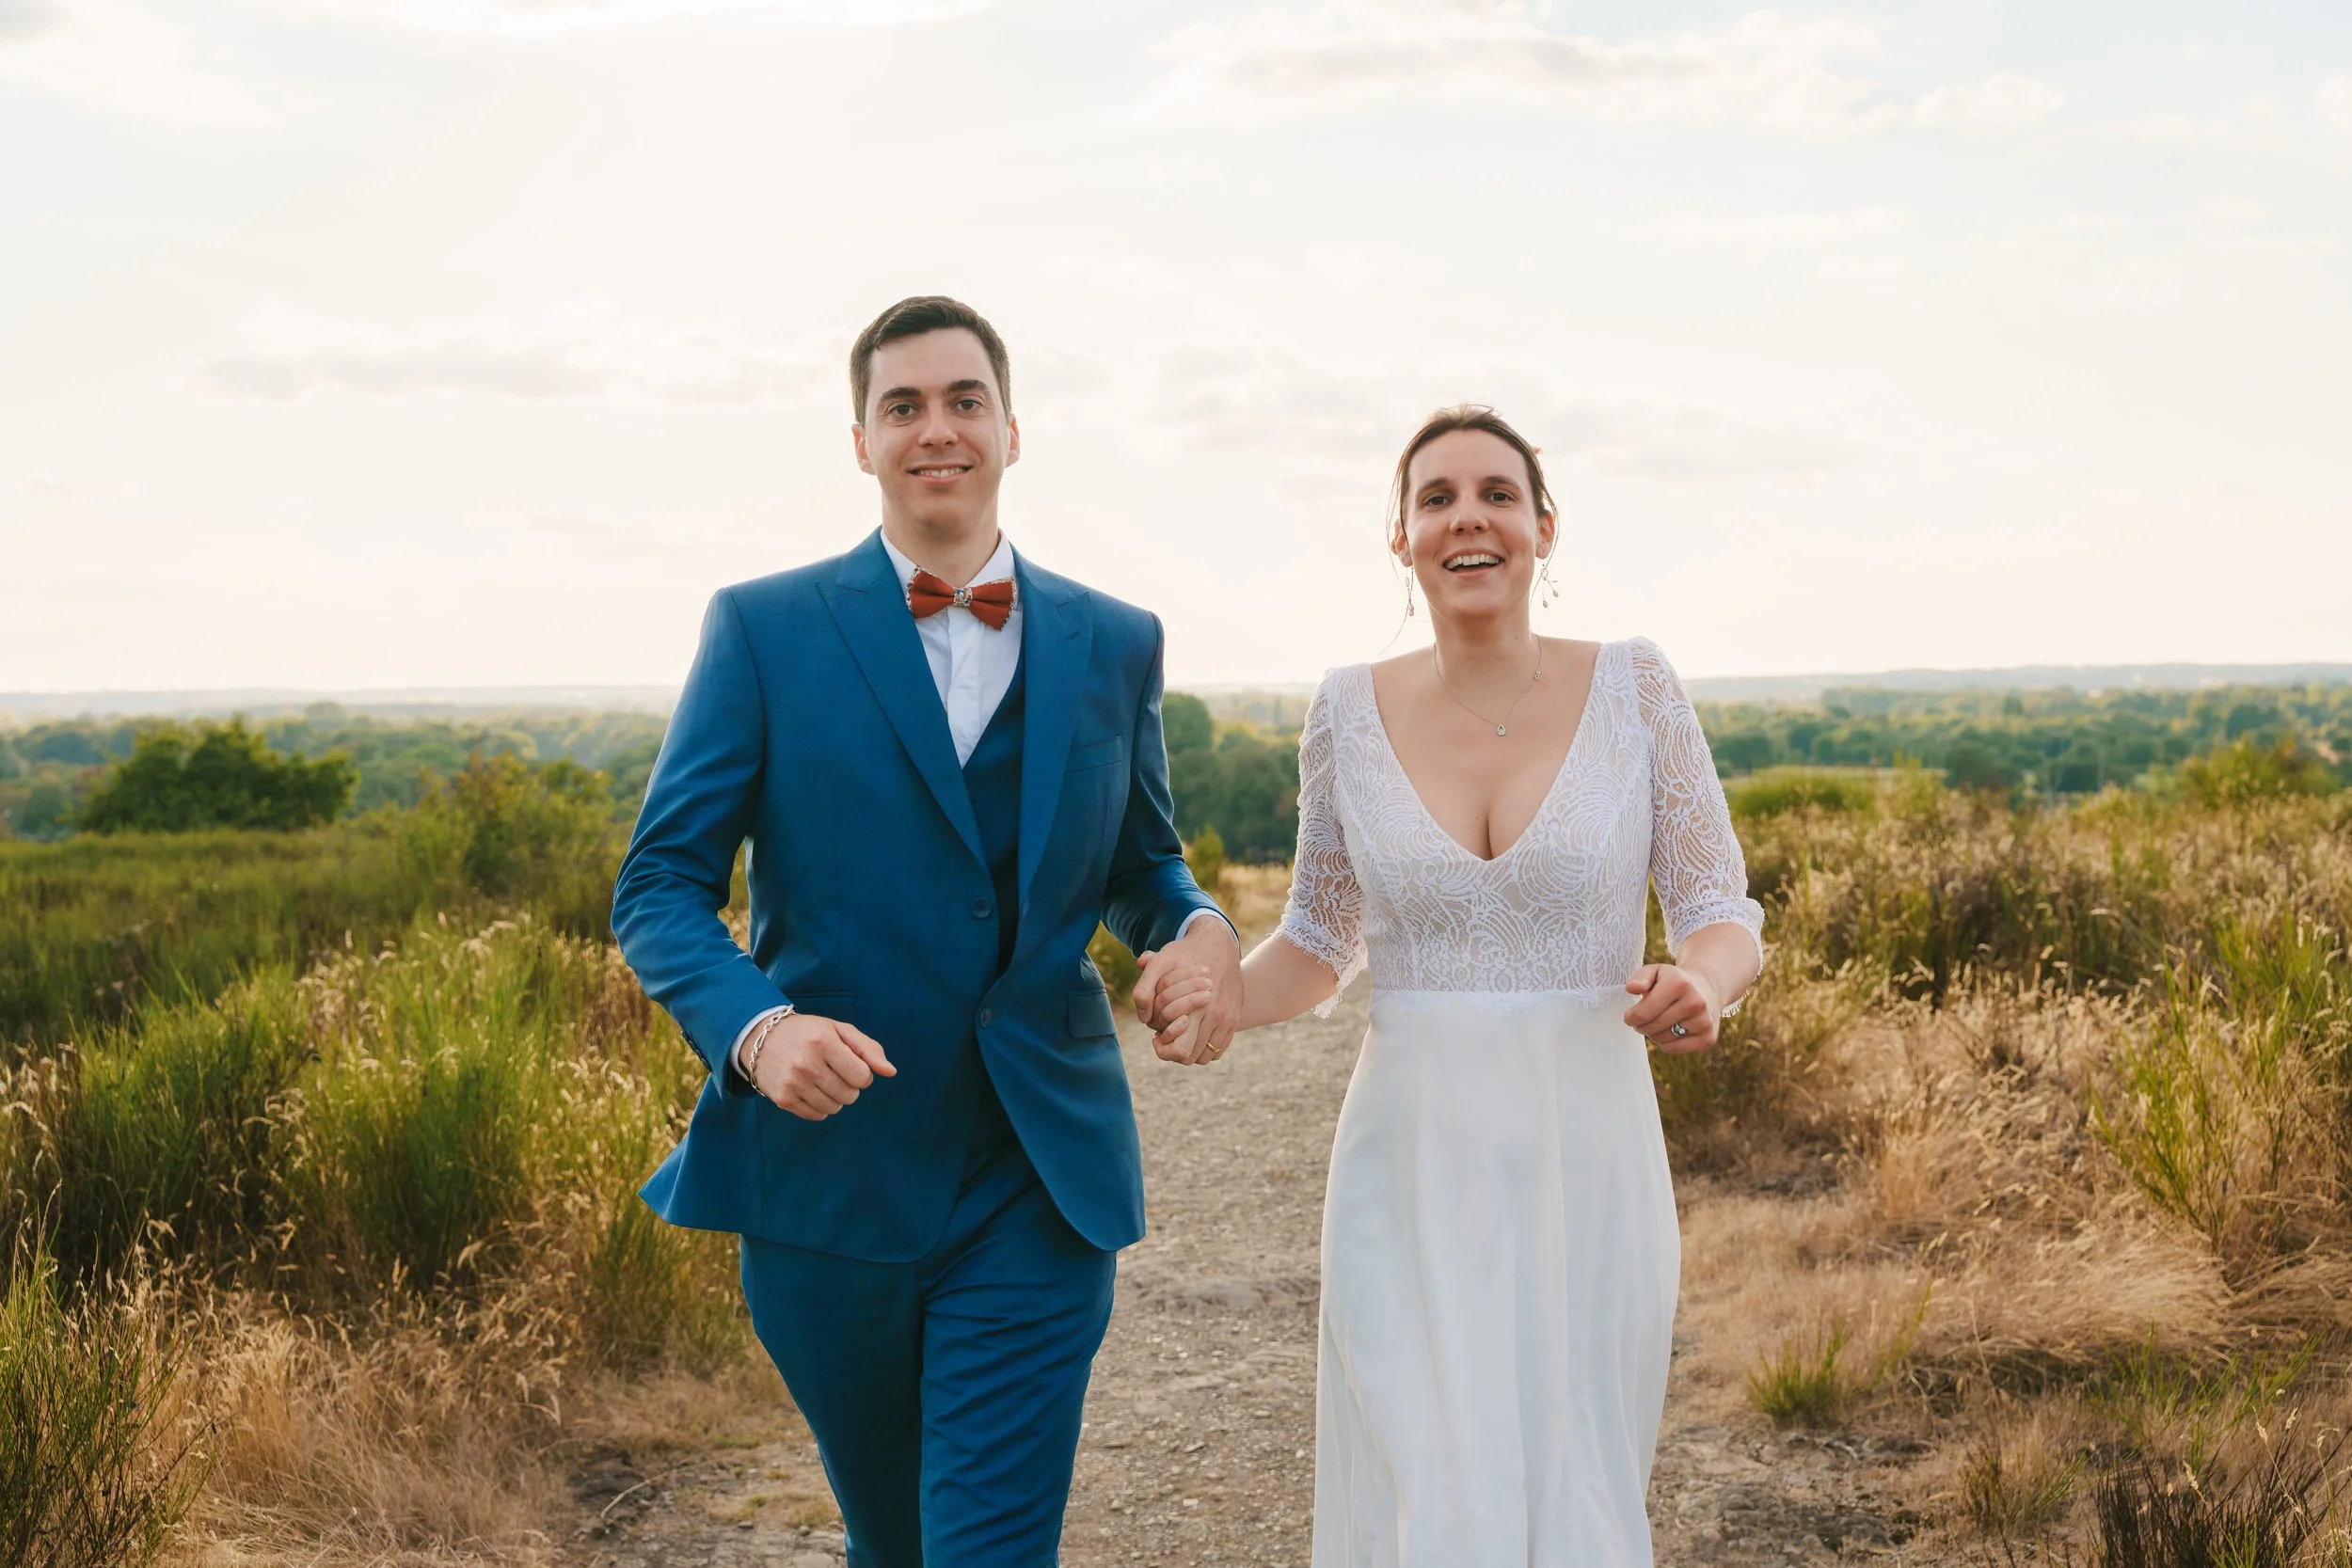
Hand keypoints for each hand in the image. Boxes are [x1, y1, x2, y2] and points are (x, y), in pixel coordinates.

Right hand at [749, 1012, 895, 1119]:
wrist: (762, 1038)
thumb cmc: (809, 1033)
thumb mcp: (840, 1030)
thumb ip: (869, 1049)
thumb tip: (891, 1072)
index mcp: (823, 1042)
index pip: (862, 1077)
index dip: (862, 1073)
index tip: (851, 1065)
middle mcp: (806, 1064)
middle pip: (850, 1095)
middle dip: (849, 1086)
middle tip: (835, 1072)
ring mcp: (793, 1083)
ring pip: (835, 1108)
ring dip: (836, 1097)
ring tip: (823, 1080)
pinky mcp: (783, 1099)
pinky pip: (817, 1115)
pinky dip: (820, 1106)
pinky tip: (811, 1090)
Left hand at [1133, 921, 1242, 1065]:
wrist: (1219, 945)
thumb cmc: (1186, 954)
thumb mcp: (1161, 962)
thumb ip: (1146, 985)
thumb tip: (1142, 1011)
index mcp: (1195, 1006)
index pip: (1180, 1049)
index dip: (1163, 1048)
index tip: (1156, 1036)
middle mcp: (1214, 1015)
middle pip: (1190, 1057)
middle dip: (1174, 1051)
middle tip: (1167, 1037)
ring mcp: (1227, 1019)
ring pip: (1204, 1057)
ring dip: (1190, 1051)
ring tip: (1179, 1036)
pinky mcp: (1234, 1020)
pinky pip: (1218, 1050)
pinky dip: (1205, 1048)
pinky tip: (1194, 1034)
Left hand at [1623, 964, 1720, 1053]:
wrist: (1707, 989)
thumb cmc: (1674, 981)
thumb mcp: (1656, 971)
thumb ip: (1640, 977)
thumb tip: (1631, 988)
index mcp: (1679, 983)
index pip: (1643, 1013)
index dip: (1631, 1017)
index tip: (1630, 1016)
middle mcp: (1695, 1002)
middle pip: (1651, 1028)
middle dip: (1641, 1026)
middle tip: (1643, 1019)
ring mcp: (1704, 1021)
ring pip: (1661, 1039)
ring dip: (1653, 1033)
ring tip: (1659, 1021)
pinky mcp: (1708, 1038)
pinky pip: (1673, 1049)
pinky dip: (1666, 1043)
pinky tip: (1671, 1030)